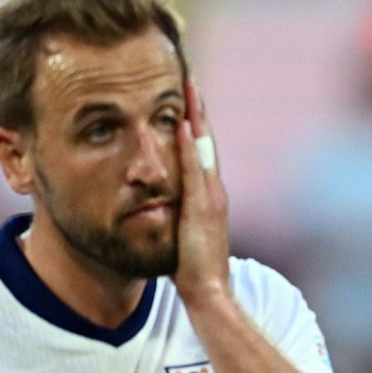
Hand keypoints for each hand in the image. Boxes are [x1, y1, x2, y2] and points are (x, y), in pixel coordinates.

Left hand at [173, 77, 231, 302]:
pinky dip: (189, 146)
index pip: (200, 152)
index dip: (193, 124)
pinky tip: (180, 124)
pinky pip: (194, 169)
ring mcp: (210, 198)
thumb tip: (158, 206)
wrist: (210, 294)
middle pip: (205, 141)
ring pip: (203, 148)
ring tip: (187, 88)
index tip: (184, 97)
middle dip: (197, 110)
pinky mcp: (202, 207)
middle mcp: (213, 191)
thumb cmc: (192, 271)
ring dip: (195, 118)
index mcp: (207, 197)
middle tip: (188, 78)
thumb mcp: (183, 237)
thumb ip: (177, 218)